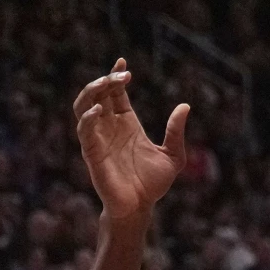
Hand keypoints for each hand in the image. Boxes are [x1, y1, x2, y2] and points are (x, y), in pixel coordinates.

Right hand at [74, 58, 189, 218]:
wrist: (141, 207)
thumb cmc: (153, 184)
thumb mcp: (174, 156)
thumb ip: (176, 131)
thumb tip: (185, 106)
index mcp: (126, 124)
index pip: (116, 94)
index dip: (116, 76)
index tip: (123, 62)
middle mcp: (109, 127)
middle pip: (99, 94)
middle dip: (106, 80)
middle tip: (122, 74)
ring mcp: (98, 138)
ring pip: (84, 106)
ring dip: (92, 92)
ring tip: (107, 83)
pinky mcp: (92, 152)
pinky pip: (84, 130)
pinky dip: (88, 117)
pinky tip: (100, 109)